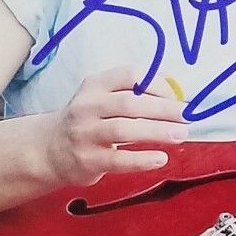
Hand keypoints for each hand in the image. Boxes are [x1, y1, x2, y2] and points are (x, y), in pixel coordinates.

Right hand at [44, 67, 188, 185]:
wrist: (49, 149)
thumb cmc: (89, 120)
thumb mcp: (102, 98)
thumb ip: (133, 92)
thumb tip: (177, 90)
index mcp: (95, 85)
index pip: (130, 75)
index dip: (158, 84)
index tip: (177, 97)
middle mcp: (87, 106)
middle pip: (130, 103)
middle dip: (163, 109)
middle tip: (186, 117)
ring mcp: (84, 133)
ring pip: (124, 129)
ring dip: (157, 131)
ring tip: (180, 135)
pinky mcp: (87, 159)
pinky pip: (118, 160)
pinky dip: (142, 159)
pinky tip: (161, 158)